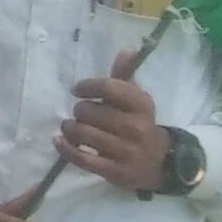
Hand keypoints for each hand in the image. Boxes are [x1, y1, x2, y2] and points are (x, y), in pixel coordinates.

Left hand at [59, 74, 168, 191]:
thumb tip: (126, 50)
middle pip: (90, 112)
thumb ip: (125, 77)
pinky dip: (65, 148)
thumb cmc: (141, 124)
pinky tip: (59, 141)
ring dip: (70, 128)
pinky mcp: (114, 171)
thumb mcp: (137, 101)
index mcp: (141, 104)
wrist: (161, 162)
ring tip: (70, 127)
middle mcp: (135, 126)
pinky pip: (81, 157)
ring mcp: (125, 151)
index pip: (108, 87)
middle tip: (80, 114)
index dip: (87, 86)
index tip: (77, 90)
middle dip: (79, 111)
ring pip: (83, 133)